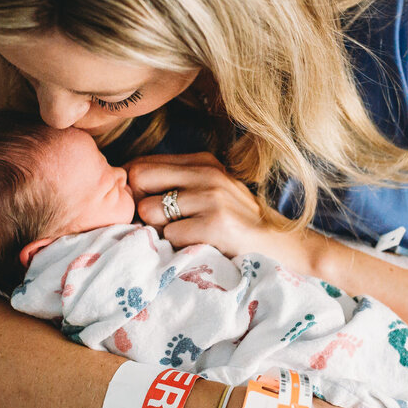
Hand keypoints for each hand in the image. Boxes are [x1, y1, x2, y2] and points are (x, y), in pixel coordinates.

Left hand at [125, 152, 310, 264]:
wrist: (280, 245)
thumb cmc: (236, 221)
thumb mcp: (210, 190)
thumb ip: (175, 182)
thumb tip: (128, 184)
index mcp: (202, 161)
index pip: (142, 163)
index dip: (135, 188)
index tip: (146, 205)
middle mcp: (207, 173)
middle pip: (139, 178)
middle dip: (139, 204)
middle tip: (157, 222)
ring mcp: (212, 198)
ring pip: (150, 210)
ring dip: (159, 229)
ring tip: (183, 234)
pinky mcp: (215, 225)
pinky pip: (169, 235)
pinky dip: (178, 245)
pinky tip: (198, 244)